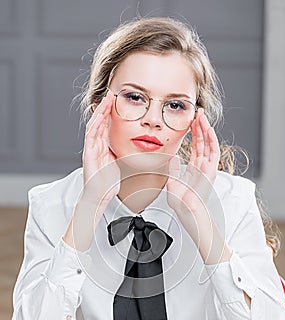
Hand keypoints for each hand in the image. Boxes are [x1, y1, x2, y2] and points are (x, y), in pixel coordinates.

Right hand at [82, 91, 119, 207]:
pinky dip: (95, 125)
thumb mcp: (118, 164)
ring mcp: (91, 150)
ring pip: (94, 126)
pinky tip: (100, 116)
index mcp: (103, 148)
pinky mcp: (88, 155)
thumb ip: (120, 153)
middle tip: (112, 94)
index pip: (106, 126)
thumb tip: (132, 147)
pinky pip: (91, 137)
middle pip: (99, 122)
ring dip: (100, 112)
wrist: (100, 197)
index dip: (111, 113)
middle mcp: (95, 146)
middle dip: (105, 108)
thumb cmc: (108, 184)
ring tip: (107, 100)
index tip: (118, 101)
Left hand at [166, 109, 219, 216]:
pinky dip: (211, 139)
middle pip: (203, 141)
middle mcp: (202, 166)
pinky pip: (213, 151)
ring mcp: (208, 167)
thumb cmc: (181, 202)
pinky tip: (208, 128)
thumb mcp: (172, 181)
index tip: (190, 121)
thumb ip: (173, 169)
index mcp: (194, 168)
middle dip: (200, 126)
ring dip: (206, 128)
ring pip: (209, 143)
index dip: (193, 133)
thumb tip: (171, 158)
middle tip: (197, 112)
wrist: (186, 211)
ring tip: (202, 116)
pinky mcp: (211, 170)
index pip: (195, 146)